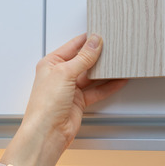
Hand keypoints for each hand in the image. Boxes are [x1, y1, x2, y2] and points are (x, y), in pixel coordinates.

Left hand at [4, 34, 127, 165]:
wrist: (48, 132)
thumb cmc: (45, 105)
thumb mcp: (65, 73)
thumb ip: (83, 58)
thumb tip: (94, 42)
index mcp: (51, 63)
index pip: (72, 46)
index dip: (87, 40)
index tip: (102, 34)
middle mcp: (60, 75)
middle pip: (83, 60)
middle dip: (98, 55)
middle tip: (113, 48)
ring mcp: (70, 89)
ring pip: (91, 76)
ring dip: (105, 71)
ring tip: (119, 63)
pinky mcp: (79, 101)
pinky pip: (96, 90)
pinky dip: (108, 86)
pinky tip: (118, 81)